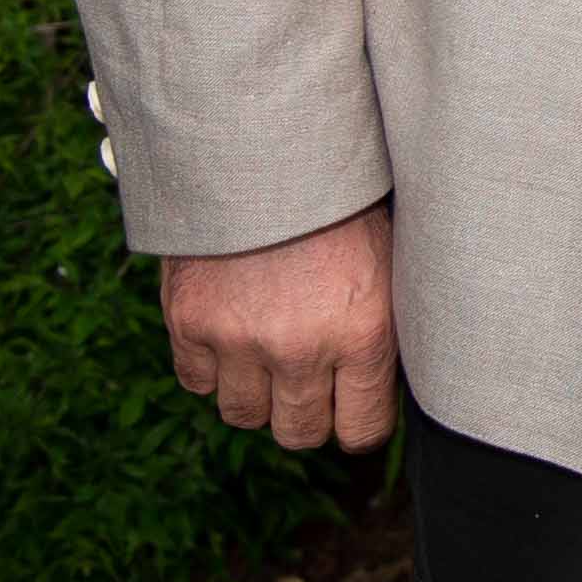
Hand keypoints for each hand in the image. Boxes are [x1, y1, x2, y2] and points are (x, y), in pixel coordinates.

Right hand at [162, 200, 400, 452]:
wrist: (271, 148)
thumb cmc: (345, 199)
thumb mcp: (391, 258)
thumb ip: (386, 323)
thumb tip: (385, 382)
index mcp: (366, 332)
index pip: (362, 430)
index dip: (359, 424)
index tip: (355, 408)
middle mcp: (301, 348)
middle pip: (299, 433)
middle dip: (308, 416)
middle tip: (312, 384)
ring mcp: (240, 340)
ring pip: (244, 415)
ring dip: (258, 393)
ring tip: (270, 352)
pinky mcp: (190, 324)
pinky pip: (198, 383)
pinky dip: (212, 367)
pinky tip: (232, 333)